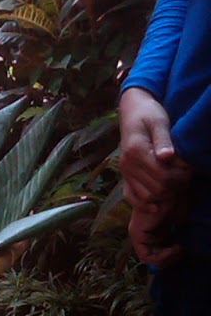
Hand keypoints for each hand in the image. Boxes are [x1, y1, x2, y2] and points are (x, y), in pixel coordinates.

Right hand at [119, 87, 188, 206]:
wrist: (132, 110)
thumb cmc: (149, 112)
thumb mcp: (159, 121)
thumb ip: (163, 140)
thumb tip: (167, 157)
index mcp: (136, 151)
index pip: (163, 176)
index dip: (181, 176)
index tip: (190, 167)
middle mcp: (127, 165)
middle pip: (157, 189)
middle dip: (176, 185)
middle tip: (187, 174)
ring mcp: (125, 172)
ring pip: (148, 196)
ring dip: (166, 194)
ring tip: (177, 180)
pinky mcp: (125, 176)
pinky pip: (133, 197)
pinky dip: (146, 204)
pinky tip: (158, 205)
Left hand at [129, 203, 183, 268]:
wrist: (169, 187)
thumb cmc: (177, 200)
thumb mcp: (178, 220)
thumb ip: (177, 235)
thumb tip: (180, 253)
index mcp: (150, 230)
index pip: (156, 254)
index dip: (170, 257)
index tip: (183, 251)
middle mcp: (141, 233)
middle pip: (153, 259)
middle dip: (169, 260)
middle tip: (182, 252)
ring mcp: (136, 233)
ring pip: (149, 260)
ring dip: (167, 258)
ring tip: (179, 249)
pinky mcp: (136, 233)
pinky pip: (146, 257)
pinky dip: (163, 256)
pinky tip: (176, 247)